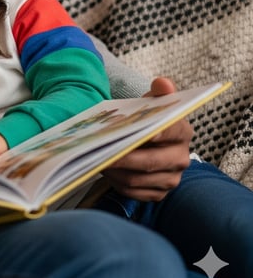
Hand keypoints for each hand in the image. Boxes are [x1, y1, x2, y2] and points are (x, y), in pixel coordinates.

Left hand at [102, 77, 192, 200]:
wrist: (149, 140)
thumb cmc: (148, 119)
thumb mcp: (153, 102)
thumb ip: (159, 91)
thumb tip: (163, 83)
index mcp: (183, 133)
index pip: (170, 132)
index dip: (153, 133)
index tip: (135, 132)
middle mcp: (181, 159)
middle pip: (151, 161)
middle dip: (123, 157)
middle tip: (100, 150)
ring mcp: (171, 179)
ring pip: (138, 179)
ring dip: (115, 170)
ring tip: (95, 158)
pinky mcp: (158, 194)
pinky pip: (134, 192)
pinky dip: (116, 182)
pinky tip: (103, 170)